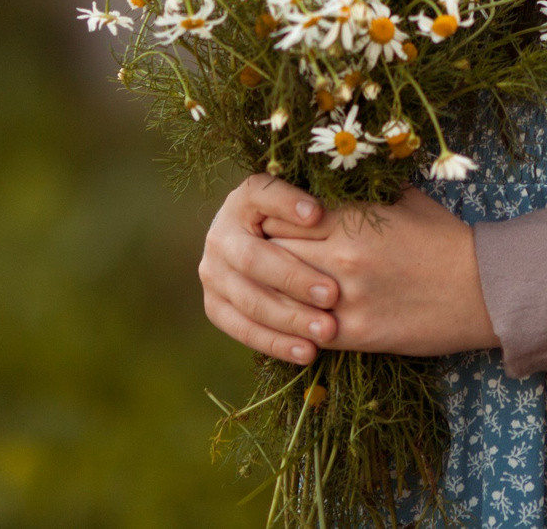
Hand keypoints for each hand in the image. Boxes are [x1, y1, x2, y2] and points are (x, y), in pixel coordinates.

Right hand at [200, 174, 340, 363]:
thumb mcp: (316, 208)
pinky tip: (307, 352)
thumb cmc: (314, 227)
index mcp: (245, 199)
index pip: (262, 195)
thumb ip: (322, 206)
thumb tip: (326, 214)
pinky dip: (276, 342)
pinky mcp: (216, 306)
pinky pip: (244, 329)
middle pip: (253, 257)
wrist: (276, 255)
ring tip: (327, 330)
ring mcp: (213, 272)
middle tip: (333, 294)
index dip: (286, 204)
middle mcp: (221, 233)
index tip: (318, 214)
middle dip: (294, 277)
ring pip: (249, 299)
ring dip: (289, 318)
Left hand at [260, 184, 498, 356]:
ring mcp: (346, 300)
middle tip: (262, 258)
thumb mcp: (404, 200)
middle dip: (264, 256)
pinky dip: (295, 326)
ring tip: (274, 289)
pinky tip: (295, 319)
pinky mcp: (357, 335)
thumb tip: (335, 175)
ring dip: (275, 293)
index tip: (270, 225)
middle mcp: (341, 259)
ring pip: (282, 296)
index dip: (269, 222)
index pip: (278, 218)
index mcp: (350, 221)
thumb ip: (363, 191)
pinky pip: (306, 332)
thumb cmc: (445, 239)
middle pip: (271, 256)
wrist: (482, 289)